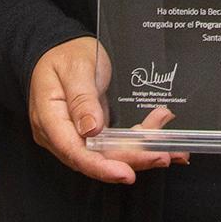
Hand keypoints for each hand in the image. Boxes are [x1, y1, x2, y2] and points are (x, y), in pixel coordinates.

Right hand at [27, 36, 182, 184]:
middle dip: (132, 159)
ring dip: (141, 152)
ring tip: (170, 149)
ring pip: (109, 154)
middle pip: (96, 158)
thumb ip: (82, 99)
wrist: (64, 49)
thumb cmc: (66, 55)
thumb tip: (91, 129)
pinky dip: (138, 144)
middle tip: (162, 156)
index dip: (101, 167)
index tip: (126, 173)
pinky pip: (114, 145)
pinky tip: (158, 138)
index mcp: (49, 120)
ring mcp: (76, 136)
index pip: (74, 152)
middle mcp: (60, 135)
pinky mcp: (91, 134)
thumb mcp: (76, 69)